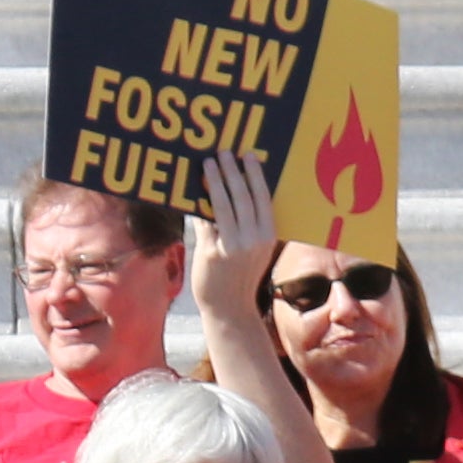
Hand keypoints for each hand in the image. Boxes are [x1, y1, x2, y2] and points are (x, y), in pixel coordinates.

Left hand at [188, 145, 279, 328]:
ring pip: (223, 205)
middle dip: (232, 171)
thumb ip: (247, 224)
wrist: (229, 310)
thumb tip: (231, 188)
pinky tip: (194, 189)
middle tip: (223, 152)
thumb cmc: (240, 276)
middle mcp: (253, 241)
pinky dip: (199, 203)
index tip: (248, 155)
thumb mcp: (252, 250)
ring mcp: (232, 247)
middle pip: (242, 197)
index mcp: (268, 237)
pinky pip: (205, 221)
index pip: (262, 199)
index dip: (255, 175)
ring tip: (208, 163)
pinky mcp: (212, 253)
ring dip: (215, 180)